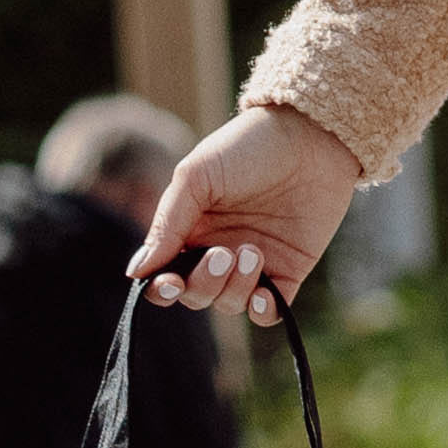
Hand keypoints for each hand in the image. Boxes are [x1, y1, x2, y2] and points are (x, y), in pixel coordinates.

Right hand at [137, 102, 364, 327]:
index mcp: (189, 230)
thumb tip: (137, 272)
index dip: (162, 289)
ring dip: (234, 288)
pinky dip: (261, 312)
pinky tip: (263, 295)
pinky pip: (269, 311)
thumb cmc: (247, 147)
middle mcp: (217, 251)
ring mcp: (254, 263)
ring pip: (229, 303)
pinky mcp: (290, 269)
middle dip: (203, 283)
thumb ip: (167, 224)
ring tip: (253, 252)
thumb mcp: (196, 177)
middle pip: (195, 295)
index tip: (171, 282)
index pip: (165, 276)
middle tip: (223, 252)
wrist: (311, 136)